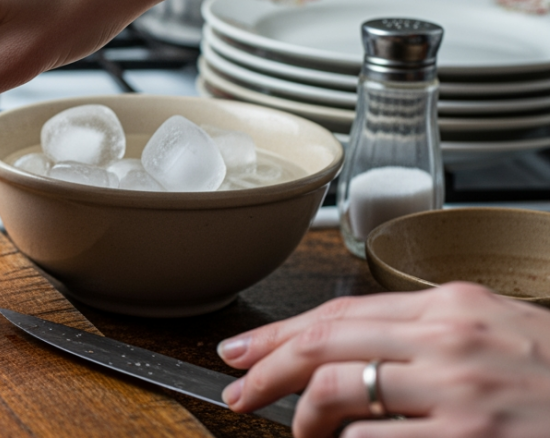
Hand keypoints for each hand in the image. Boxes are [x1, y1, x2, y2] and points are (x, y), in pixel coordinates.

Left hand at [217, 282, 549, 436]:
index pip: (339, 312)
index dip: (280, 334)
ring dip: (301, 416)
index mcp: (452, 306)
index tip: (244, 350)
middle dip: (266, 368)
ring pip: (339, 390)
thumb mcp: (498, 332)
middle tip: (235, 390)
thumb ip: (427, 334)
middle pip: (324, 343)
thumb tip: (349, 353)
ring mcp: (458, 392)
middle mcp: (448, 339)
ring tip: (295, 431)